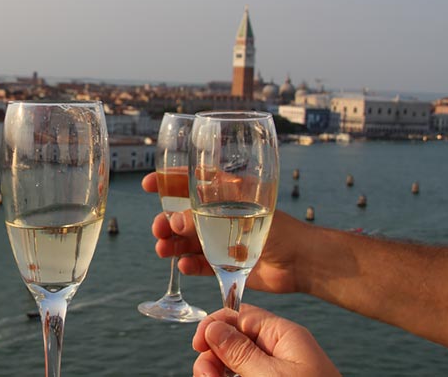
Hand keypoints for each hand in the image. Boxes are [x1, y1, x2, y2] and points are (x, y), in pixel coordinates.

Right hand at [142, 172, 304, 293]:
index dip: (166, 181)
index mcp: (224, 194)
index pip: (190, 182)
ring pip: (187, 241)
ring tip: (163, 250)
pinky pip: (200, 264)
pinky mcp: (225, 263)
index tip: (147, 185)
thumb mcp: (237, 215)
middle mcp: (219, 216)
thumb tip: (172, 221)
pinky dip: (189, 265)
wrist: (301, 261)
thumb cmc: (279, 227)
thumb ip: (204, 218)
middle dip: (165, 221)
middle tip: (158, 229)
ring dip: (172, 244)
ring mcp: (221, 240)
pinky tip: (183, 266)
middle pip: (182, 216)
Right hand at [192, 304, 339, 376]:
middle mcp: (280, 350)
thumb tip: (213, 326)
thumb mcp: (270, 376)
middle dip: (214, 356)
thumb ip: (240, 351)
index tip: (198, 345)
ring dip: (218, 372)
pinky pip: (244, 376)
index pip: (241, 315)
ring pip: (234, 363)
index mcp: (284, 336)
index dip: (215, 325)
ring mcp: (277, 371)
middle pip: (233, 340)